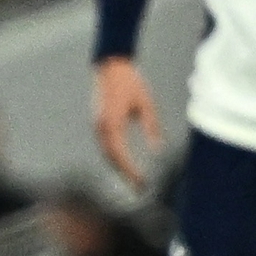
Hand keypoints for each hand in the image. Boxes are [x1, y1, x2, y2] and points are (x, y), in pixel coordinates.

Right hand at [92, 56, 163, 192]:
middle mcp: (101, 127)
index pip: (121, 155)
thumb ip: (152, 127)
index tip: (142, 183)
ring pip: (107, 153)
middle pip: (111, 158)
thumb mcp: (147, 104)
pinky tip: (124, 164)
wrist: (111, 65)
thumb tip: (158, 150)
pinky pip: (105, 145)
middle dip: (125, 175)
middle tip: (140, 189)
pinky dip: (114, 157)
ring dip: (119, 168)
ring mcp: (98, 125)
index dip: (131, 172)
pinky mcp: (98, 122)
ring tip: (133, 181)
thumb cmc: (132, 83)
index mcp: (112, 123)